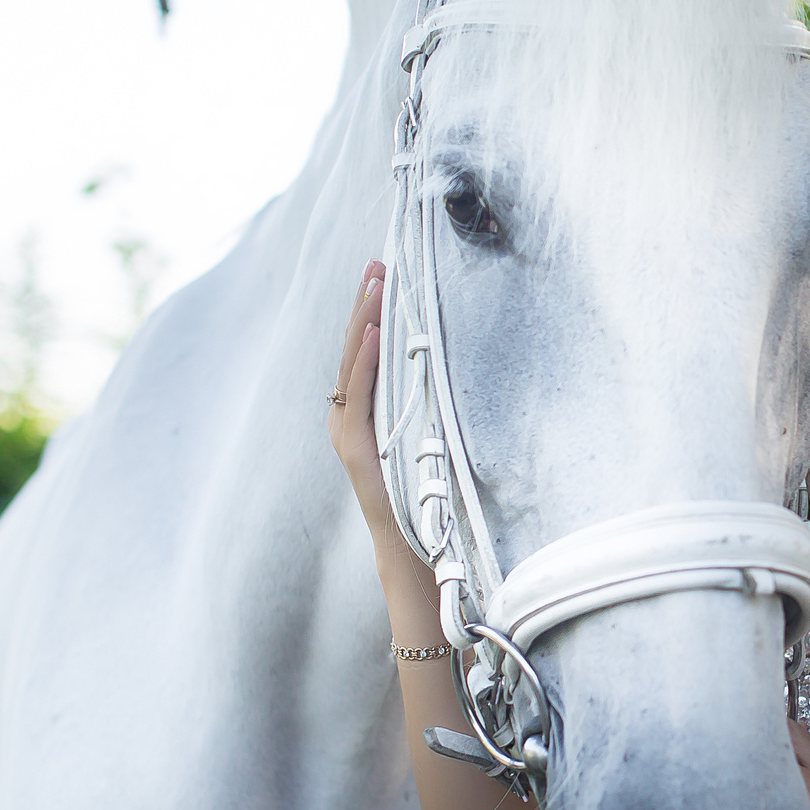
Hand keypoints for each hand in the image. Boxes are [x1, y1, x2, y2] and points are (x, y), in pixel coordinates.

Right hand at [326, 263, 437, 611]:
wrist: (415, 547)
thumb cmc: (429, 495)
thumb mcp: (431, 437)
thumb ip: (431, 404)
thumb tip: (460, 365)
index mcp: (368, 410)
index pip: (367, 349)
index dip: (373, 310)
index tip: (386, 270)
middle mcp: (351, 416)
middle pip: (355, 348)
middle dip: (365, 303)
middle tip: (378, 262)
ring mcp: (348, 431)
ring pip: (352, 365)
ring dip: (363, 322)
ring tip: (374, 284)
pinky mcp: (354, 448)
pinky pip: (358, 396)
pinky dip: (364, 364)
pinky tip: (373, 334)